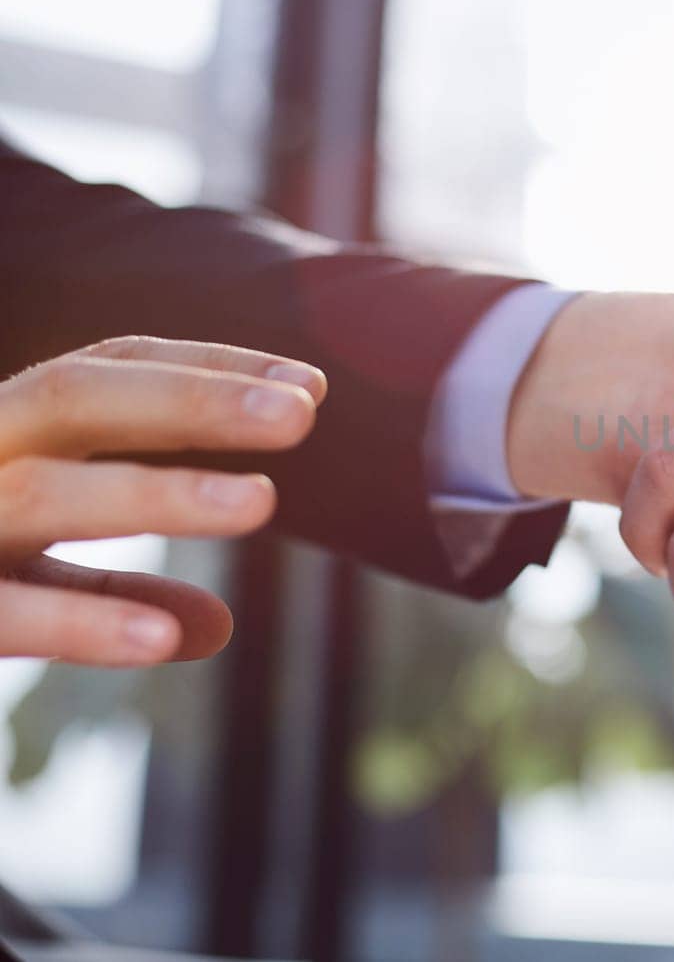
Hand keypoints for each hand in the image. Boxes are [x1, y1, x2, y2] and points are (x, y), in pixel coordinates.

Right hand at [0, 337, 324, 665]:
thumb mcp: (20, 577)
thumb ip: (107, 590)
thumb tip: (216, 626)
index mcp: (0, 435)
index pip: (105, 369)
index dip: (205, 368)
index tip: (311, 385)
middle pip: (72, 396)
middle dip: (188, 400)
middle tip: (301, 416)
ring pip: (43, 493)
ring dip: (157, 494)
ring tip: (260, 502)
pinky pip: (6, 613)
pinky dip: (82, 622)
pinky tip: (162, 637)